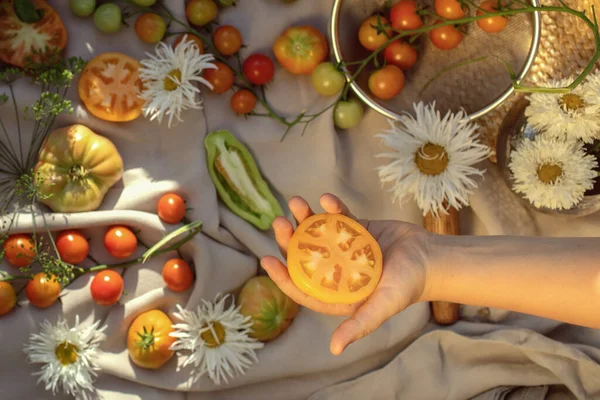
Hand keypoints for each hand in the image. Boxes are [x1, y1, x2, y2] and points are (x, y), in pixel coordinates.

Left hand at [260, 193, 432, 355]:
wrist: (431, 258)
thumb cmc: (408, 286)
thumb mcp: (382, 306)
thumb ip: (360, 325)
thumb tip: (334, 349)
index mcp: (337, 293)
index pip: (303, 286)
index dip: (283, 275)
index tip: (267, 260)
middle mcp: (336, 271)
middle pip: (305, 256)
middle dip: (289, 240)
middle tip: (279, 223)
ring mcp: (344, 248)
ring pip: (317, 233)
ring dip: (304, 218)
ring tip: (296, 203)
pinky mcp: (356, 230)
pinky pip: (339, 217)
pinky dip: (332, 208)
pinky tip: (326, 199)